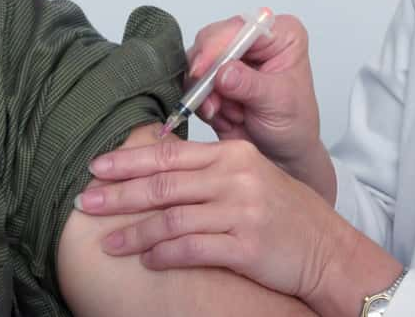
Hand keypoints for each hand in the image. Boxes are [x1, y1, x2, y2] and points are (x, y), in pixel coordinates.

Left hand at [76, 139, 401, 314]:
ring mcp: (241, 211)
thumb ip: (209, 169)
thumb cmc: (287, 214)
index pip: (170, 154)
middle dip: (119, 194)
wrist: (328, 249)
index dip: (129, 161)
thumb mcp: (250, 177)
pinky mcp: (247, 245)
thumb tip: (158, 164)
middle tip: (87, 201)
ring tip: (109, 242)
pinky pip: (193, 249)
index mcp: (233, 154)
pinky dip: (164, 255)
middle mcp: (236, 177)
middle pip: (163, 184)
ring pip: (172, 218)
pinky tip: (147, 260)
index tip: (97, 167)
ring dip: (135, 232)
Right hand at [189, 14, 329, 194]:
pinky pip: (192, 83)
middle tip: (209, 100)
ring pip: (197, 61)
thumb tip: (223, 73)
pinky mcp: (213, 77)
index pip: (242, 27)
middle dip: (207, 73)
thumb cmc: (294, 125)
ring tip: (225, 114)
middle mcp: (253, 40)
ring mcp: (231, 58)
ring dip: (205, 92)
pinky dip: (202, 103)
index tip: (203, 69)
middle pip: (213, 39)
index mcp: (280, 35)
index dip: (218, 45)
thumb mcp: (278, 103)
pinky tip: (222, 116)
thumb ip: (250, 85)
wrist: (282, 154)